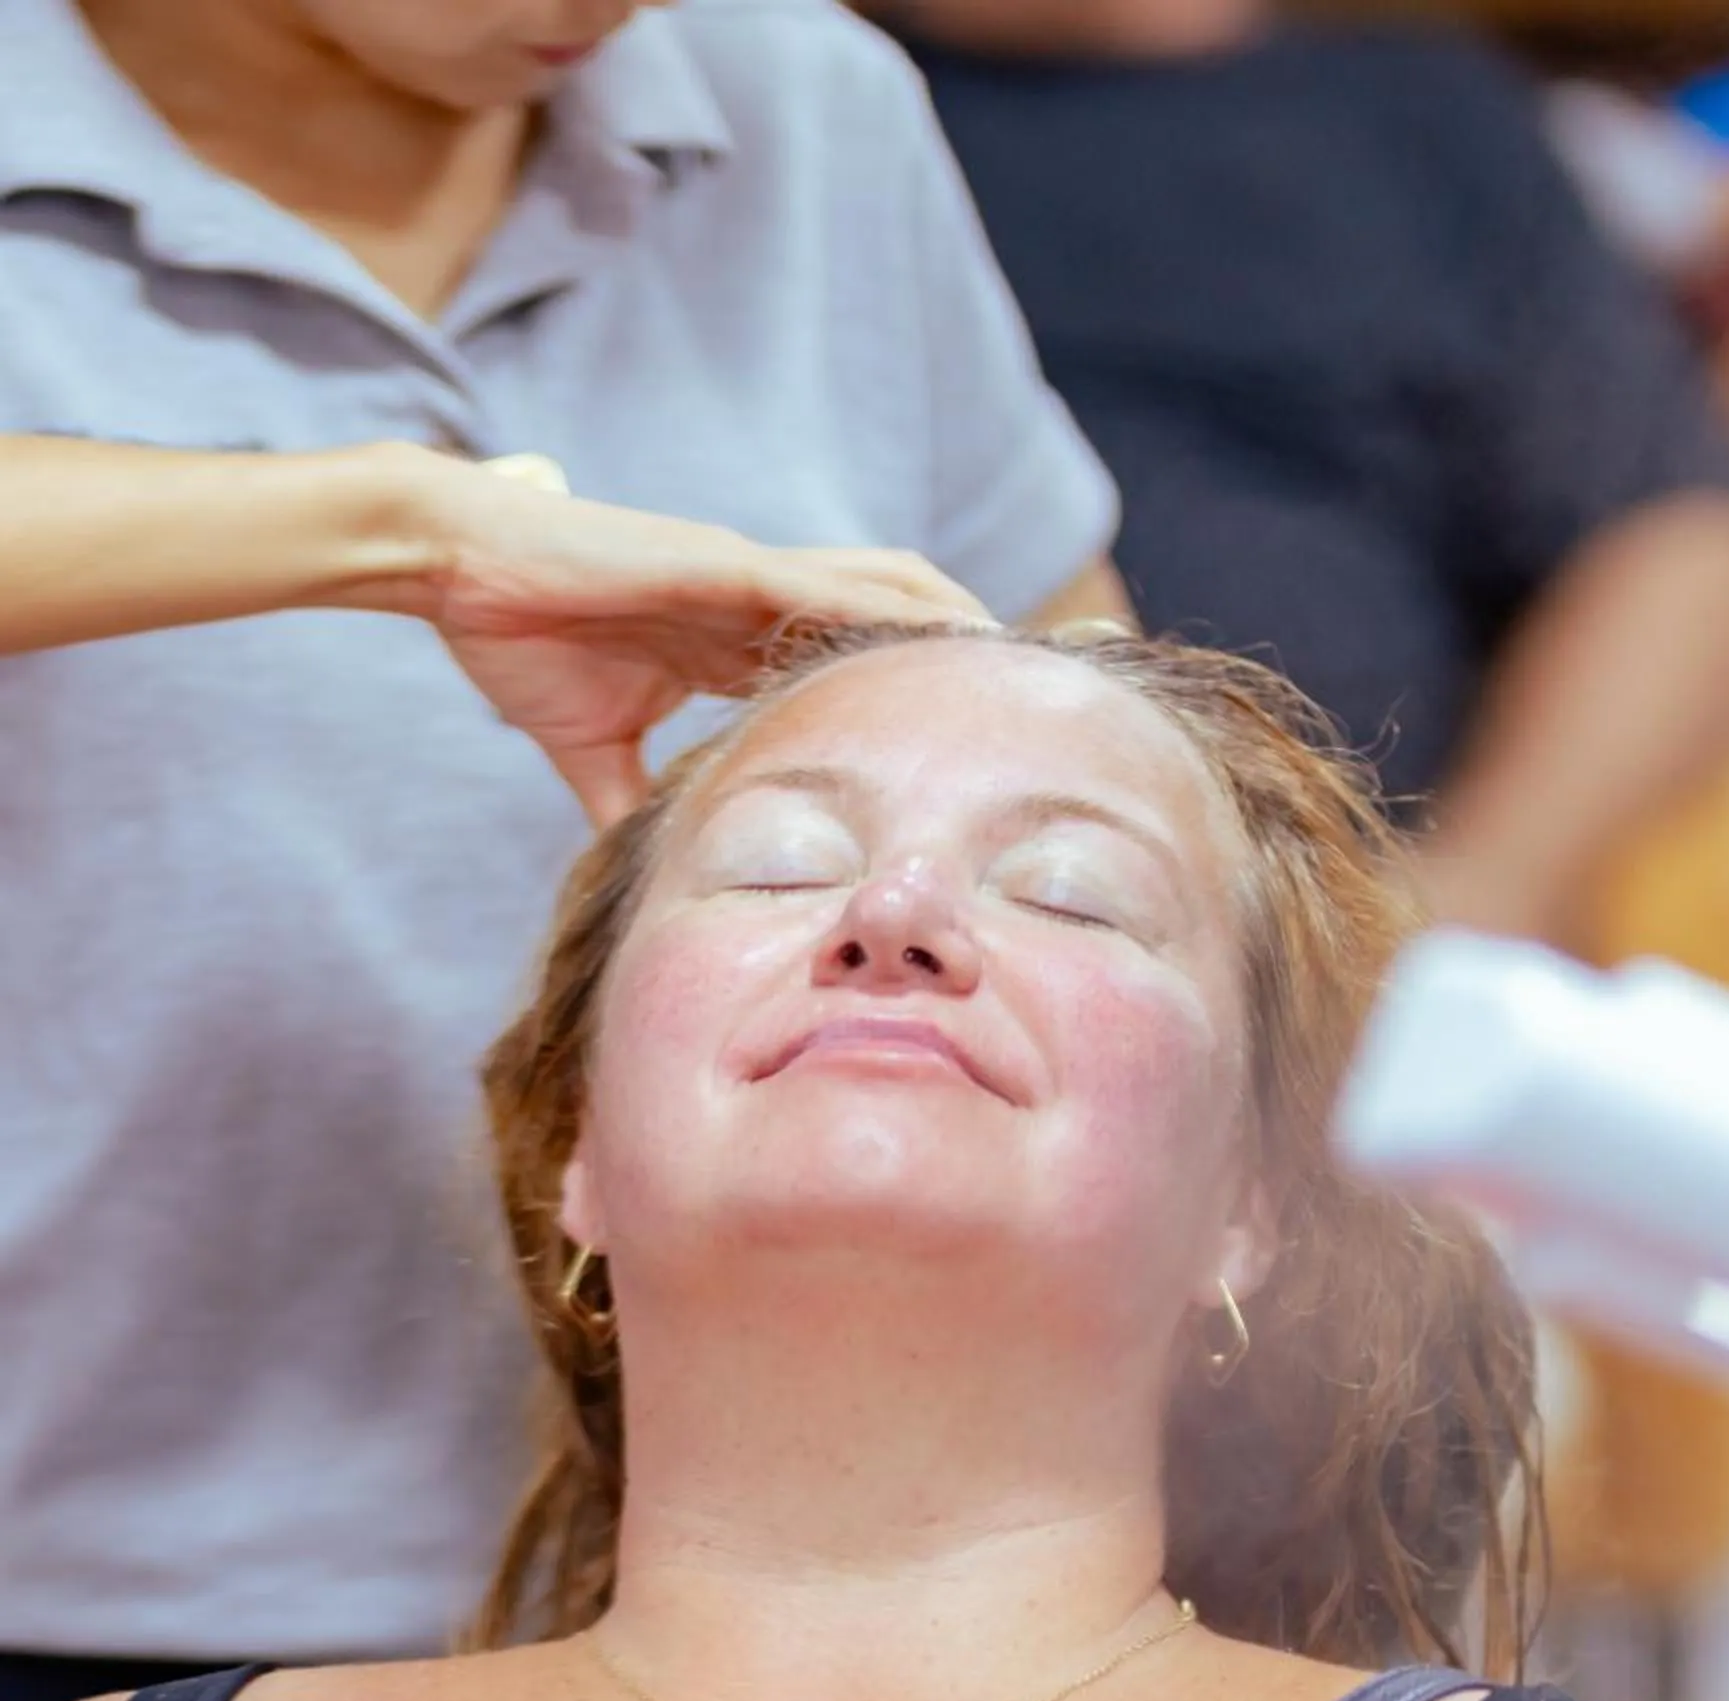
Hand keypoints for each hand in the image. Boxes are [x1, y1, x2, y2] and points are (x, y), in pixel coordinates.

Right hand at [418, 458, 989, 826]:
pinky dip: (887, 606)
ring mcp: (747, 577)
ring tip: (1014, 665)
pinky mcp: (724, 564)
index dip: (906, 696)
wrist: (460, 568)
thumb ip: (626, 804)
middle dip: (956, 653)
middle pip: (886, 620)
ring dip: (949, 621)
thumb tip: (640, 871)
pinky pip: (825, 585)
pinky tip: (942, 629)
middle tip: (1029, 701)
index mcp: (730, 642)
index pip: (842, 666)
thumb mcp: (589, 749)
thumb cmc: (519, 639)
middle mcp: (756, 604)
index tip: (965, 743)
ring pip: (880, 589)